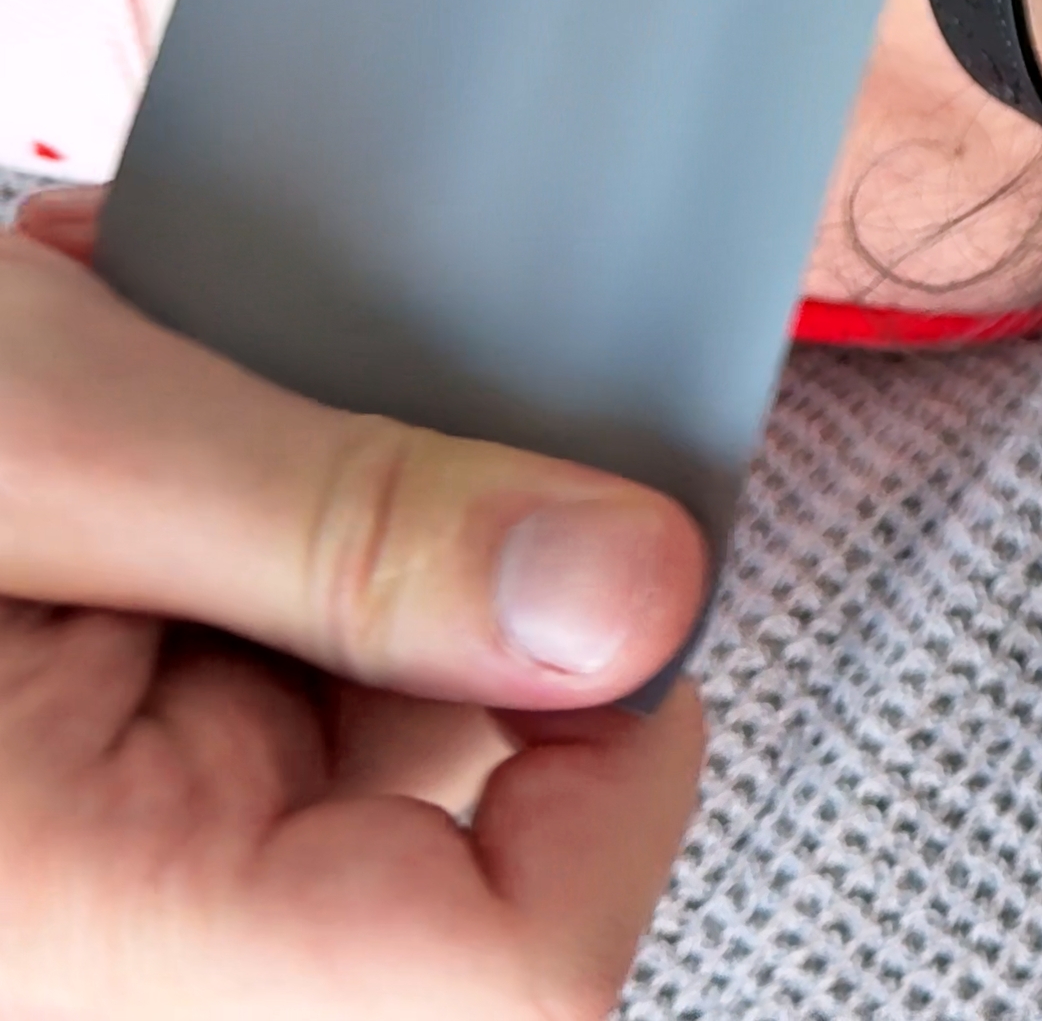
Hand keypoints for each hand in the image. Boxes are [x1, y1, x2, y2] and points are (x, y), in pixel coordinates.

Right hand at [0, 189, 711, 1018]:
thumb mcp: (33, 430)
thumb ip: (347, 530)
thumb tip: (628, 600)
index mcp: (73, 948)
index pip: (512, 983)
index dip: (617, 776)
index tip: (604, 585)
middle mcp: (74, 986)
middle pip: (440, 879)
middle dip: (406, 630)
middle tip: (265, 451)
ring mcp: (65, 941)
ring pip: (332, 805)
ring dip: (282, 592)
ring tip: (120, 452)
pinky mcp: (52, 880)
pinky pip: (215, 774)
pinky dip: (199, 607)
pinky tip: (92, 496)